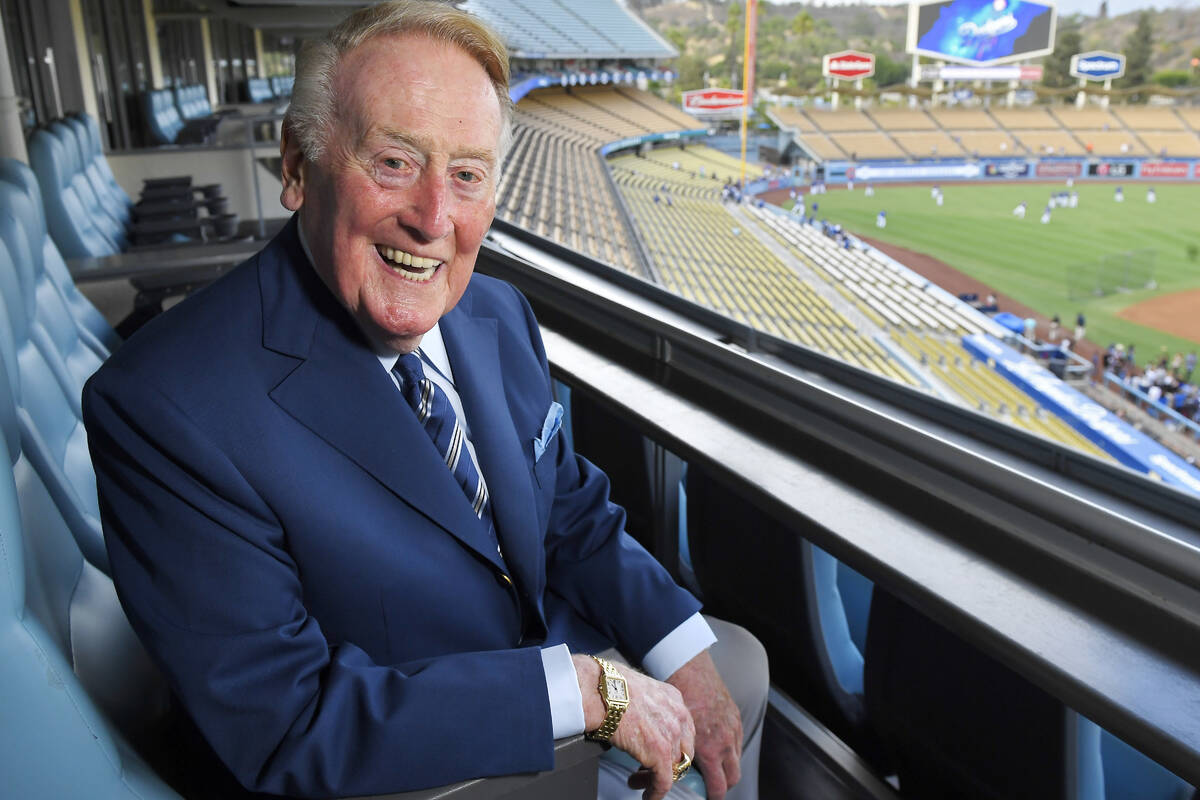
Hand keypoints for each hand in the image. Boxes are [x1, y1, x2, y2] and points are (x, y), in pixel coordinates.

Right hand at [575, 655, 694, 799]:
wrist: (599, 690)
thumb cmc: (607, 687)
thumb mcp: (638, 689)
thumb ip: (648, 704)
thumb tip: (637, 716)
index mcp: (673, 698)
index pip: (683, 729)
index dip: (672, 746)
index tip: (660, 754)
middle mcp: (678, 715)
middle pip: (683, 750)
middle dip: (668, 763)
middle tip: (650, 770)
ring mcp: (671, 734)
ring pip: (673, 768)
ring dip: (654, 778)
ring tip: (638, 780)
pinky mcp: (660, 753)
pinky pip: (663, 782)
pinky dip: (655, 792)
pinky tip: (646, 795)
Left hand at [667, 651, 741, 799]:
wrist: (690, 669)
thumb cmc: (676, 698)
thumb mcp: (670, 730)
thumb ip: (671, 752)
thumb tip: (659, 767)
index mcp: (709, 749)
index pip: (718, 787)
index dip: (711, 797)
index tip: (704, 797)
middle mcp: (726, 742)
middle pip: (732, 778)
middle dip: (722, 786)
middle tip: (708, 786)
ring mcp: (733, 730)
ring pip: (736, 761)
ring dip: (726, 767)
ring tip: (710, 766)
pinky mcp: (736, 718)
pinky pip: (737, 742)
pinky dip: (729, 748)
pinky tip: (715, 743)